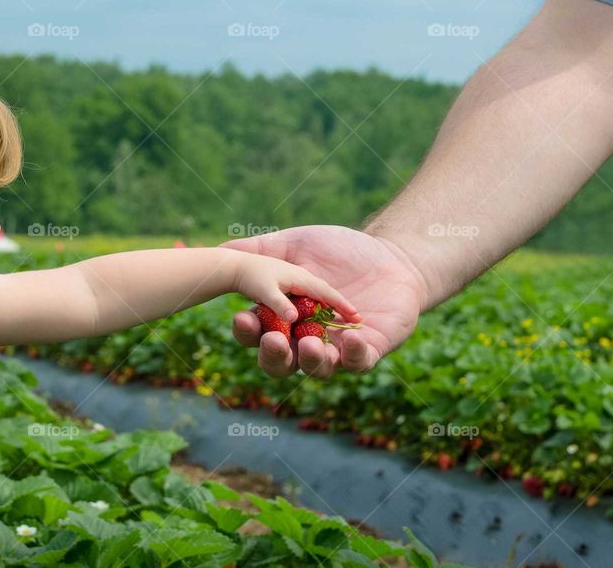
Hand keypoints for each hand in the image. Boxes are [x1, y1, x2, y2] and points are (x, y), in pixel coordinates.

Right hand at [221, 225, 427, 377]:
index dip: (247, 332)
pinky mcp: (369, 352)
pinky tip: (351, 336)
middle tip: (274, 339)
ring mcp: (337, 350)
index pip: (257, 335)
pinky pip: (358, 363)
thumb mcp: (296, 243)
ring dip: (311, 360)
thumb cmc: (341, 250)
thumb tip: (220, 247)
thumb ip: (260, 247)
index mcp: (285, 319)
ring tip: (311, 342)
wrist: (392, 255)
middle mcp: (306, 340)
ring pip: (317, 369)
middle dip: (274, 355)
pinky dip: (353, 355)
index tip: (243, 318)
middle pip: (281, 362)